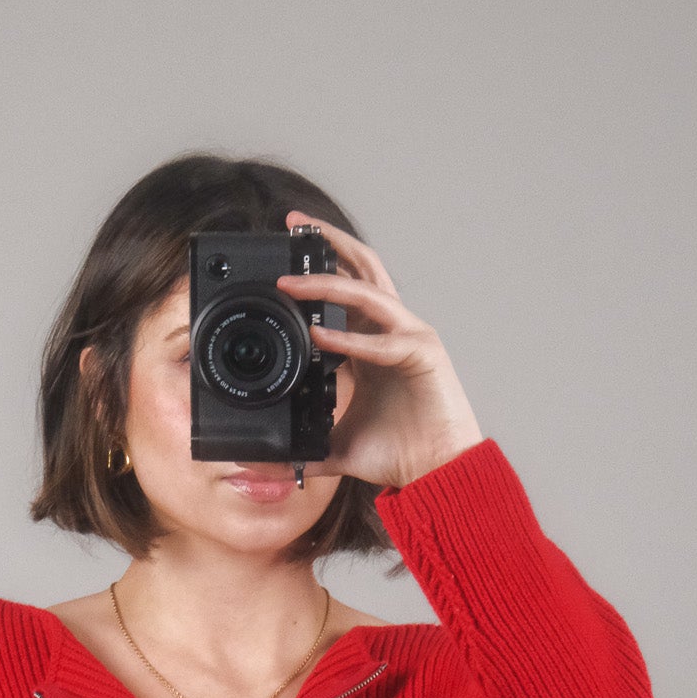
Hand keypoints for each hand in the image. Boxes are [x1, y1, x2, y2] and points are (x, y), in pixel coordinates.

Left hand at [275, 208, 483, 492]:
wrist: (433, 473)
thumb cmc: (395, 453)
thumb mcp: (334, 447)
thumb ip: (301, 447)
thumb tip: (262, 462)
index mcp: (370, 343)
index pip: (344, 289)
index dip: (317, 267)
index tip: (283, 254)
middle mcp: (389, 331)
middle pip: (361, 268)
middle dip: (328, 242)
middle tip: (292, 224)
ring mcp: (409, 337)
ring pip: (368, 293)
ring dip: (328, 284)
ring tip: (291, 284)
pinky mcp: (423, 355)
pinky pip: (382, 341)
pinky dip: (351, 339)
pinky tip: (321, 338)